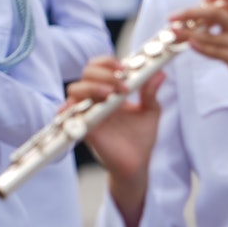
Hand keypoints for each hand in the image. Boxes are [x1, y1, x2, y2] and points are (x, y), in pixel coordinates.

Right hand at [67, 56, 164, 226]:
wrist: (137, 164)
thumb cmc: (141, 138)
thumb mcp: (151, 111)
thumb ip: (150, 92)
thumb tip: (159, 74)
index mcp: (112, 90)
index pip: (101, 66)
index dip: (109, 62)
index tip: (124, 68)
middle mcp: (97, 99)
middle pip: (87, 73)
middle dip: (104, 73)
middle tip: (121, 82)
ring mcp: (89, 112)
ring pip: (75, 89)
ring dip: (92, 87)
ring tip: (111, 95)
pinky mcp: (83, 128)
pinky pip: (68, 115)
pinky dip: (69, 108)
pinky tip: (83, 108)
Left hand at [169, 0, 227, 103]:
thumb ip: (226, 30)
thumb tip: (201, 27)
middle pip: (216, 12)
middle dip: (191, 12)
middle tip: (174, 16)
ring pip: (211, 34)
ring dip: (188, 32)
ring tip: (173, 31)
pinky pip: (216, 51)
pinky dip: (201, 47)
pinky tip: (190, 43)